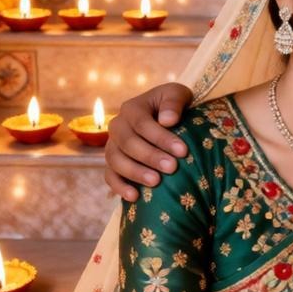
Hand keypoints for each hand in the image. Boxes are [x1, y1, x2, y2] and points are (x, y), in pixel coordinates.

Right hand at [104, 83, 192, 200]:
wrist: (166, 119)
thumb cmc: (174, 106)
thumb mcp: (178, 94)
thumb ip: (174, 101)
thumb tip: (167, 120)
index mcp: (132, 108)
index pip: (143, 124)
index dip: (162, 138)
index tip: (183, 151)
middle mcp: (117, 126)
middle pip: (128, 143)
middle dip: (150, 156)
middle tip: (172, 168)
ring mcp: (112, 146)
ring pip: (115, 161)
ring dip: (135, 172)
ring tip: (156, 182)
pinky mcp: (113, 164)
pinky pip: (110, 176)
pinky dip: (119, 187)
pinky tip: (134, 197)